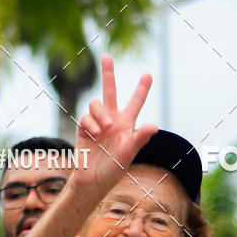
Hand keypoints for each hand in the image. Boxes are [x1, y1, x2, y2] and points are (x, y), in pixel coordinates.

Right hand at [72, 55, 156, 195]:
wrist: (92, 181)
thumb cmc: (114, 170)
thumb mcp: (129, 154)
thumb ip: (139, 138)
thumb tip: (154, 125)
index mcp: (126, 125)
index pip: (135, 103)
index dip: (141, 89)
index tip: (148, 75)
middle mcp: (112, 120)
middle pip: (109, 91)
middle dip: (108, 74)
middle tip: (106, 56)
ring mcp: (97, 123)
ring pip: (96, 103)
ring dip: (101, 113)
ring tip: (105, 128)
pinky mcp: (83, 128)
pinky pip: (86, 116)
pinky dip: (91, 123)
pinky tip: (95, 134)